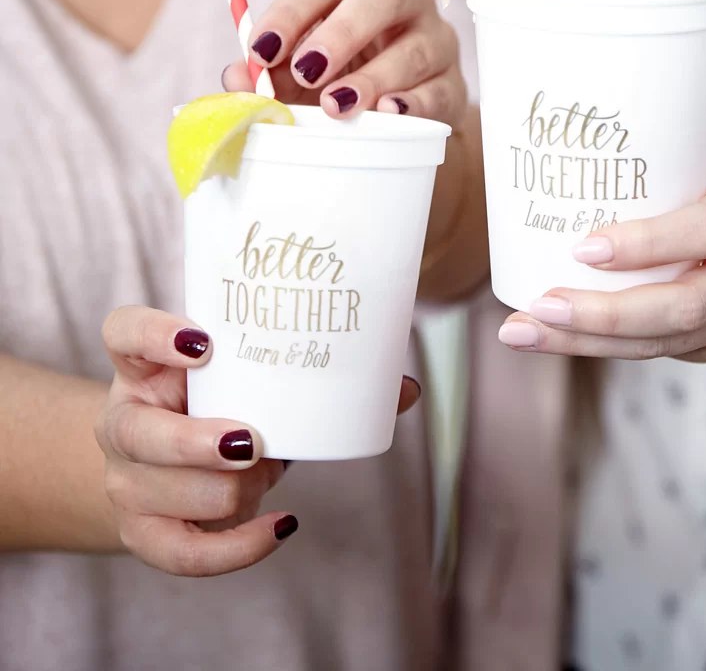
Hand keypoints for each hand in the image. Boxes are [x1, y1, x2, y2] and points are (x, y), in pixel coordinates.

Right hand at [95, 305, 420, 575]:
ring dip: (227, 489)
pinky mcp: (142, 531)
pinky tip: (280, 525)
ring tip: (266, 471)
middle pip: (137, 431)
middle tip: (251, 440)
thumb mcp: (255, 384)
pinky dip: (236, 546)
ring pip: (163, 492)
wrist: (173, 468)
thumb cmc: (225, 408)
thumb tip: (402, 389)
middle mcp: (125, 419)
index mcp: (146, 365)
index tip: (205, 342)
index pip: (124, 332)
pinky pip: (181, 552)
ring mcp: (125, 478)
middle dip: (195, 442)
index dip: (155, 334)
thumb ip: (321, 379)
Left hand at [222, 0, 465, 126]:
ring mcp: (436, 38)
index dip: (291, 10)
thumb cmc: (338, 72)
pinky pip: (440, 90)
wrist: (392, 110)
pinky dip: (414, 104)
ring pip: (414, 48)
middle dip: (343, 32)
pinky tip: (388, 114)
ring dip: (372, 78)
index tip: (261, 49)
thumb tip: (235, 77)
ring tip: (336, 106)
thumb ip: (266, 69)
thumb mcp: (296, 67)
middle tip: (306, 71)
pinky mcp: (453, 83)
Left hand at [498, 169, 705, 362]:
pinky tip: (552, 337)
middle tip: (539, 307)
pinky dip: (601, 348)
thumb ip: (664, 183)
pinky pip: (658, 354)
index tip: (585, 246)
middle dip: (605, 314)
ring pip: (665, 343)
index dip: (649, 243)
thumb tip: (561, 163)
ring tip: (523, 331)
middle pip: (685, 306)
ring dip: (587, 342)